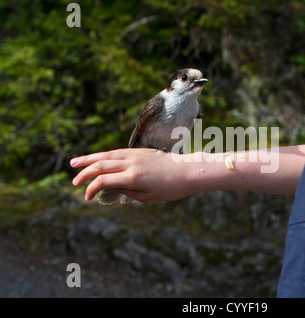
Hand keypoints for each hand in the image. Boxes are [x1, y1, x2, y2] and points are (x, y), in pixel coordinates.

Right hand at [71, 149, 193, 201]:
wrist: (186, 171)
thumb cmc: (169, 188)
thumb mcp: (147, 197)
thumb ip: (126, 190)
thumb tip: (110, 186)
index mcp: (133, 177)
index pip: (104, 180)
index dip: (91, 188)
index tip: (87, 197)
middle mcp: (131, 163)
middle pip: (101, 165)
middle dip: (84, 173)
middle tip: (73, 181)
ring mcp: (135, 155)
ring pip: (106, 155)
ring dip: (89, 159)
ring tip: (74, 163)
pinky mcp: (139, 151)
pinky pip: (117, 152)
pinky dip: (104, 155)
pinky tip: (97, 159)